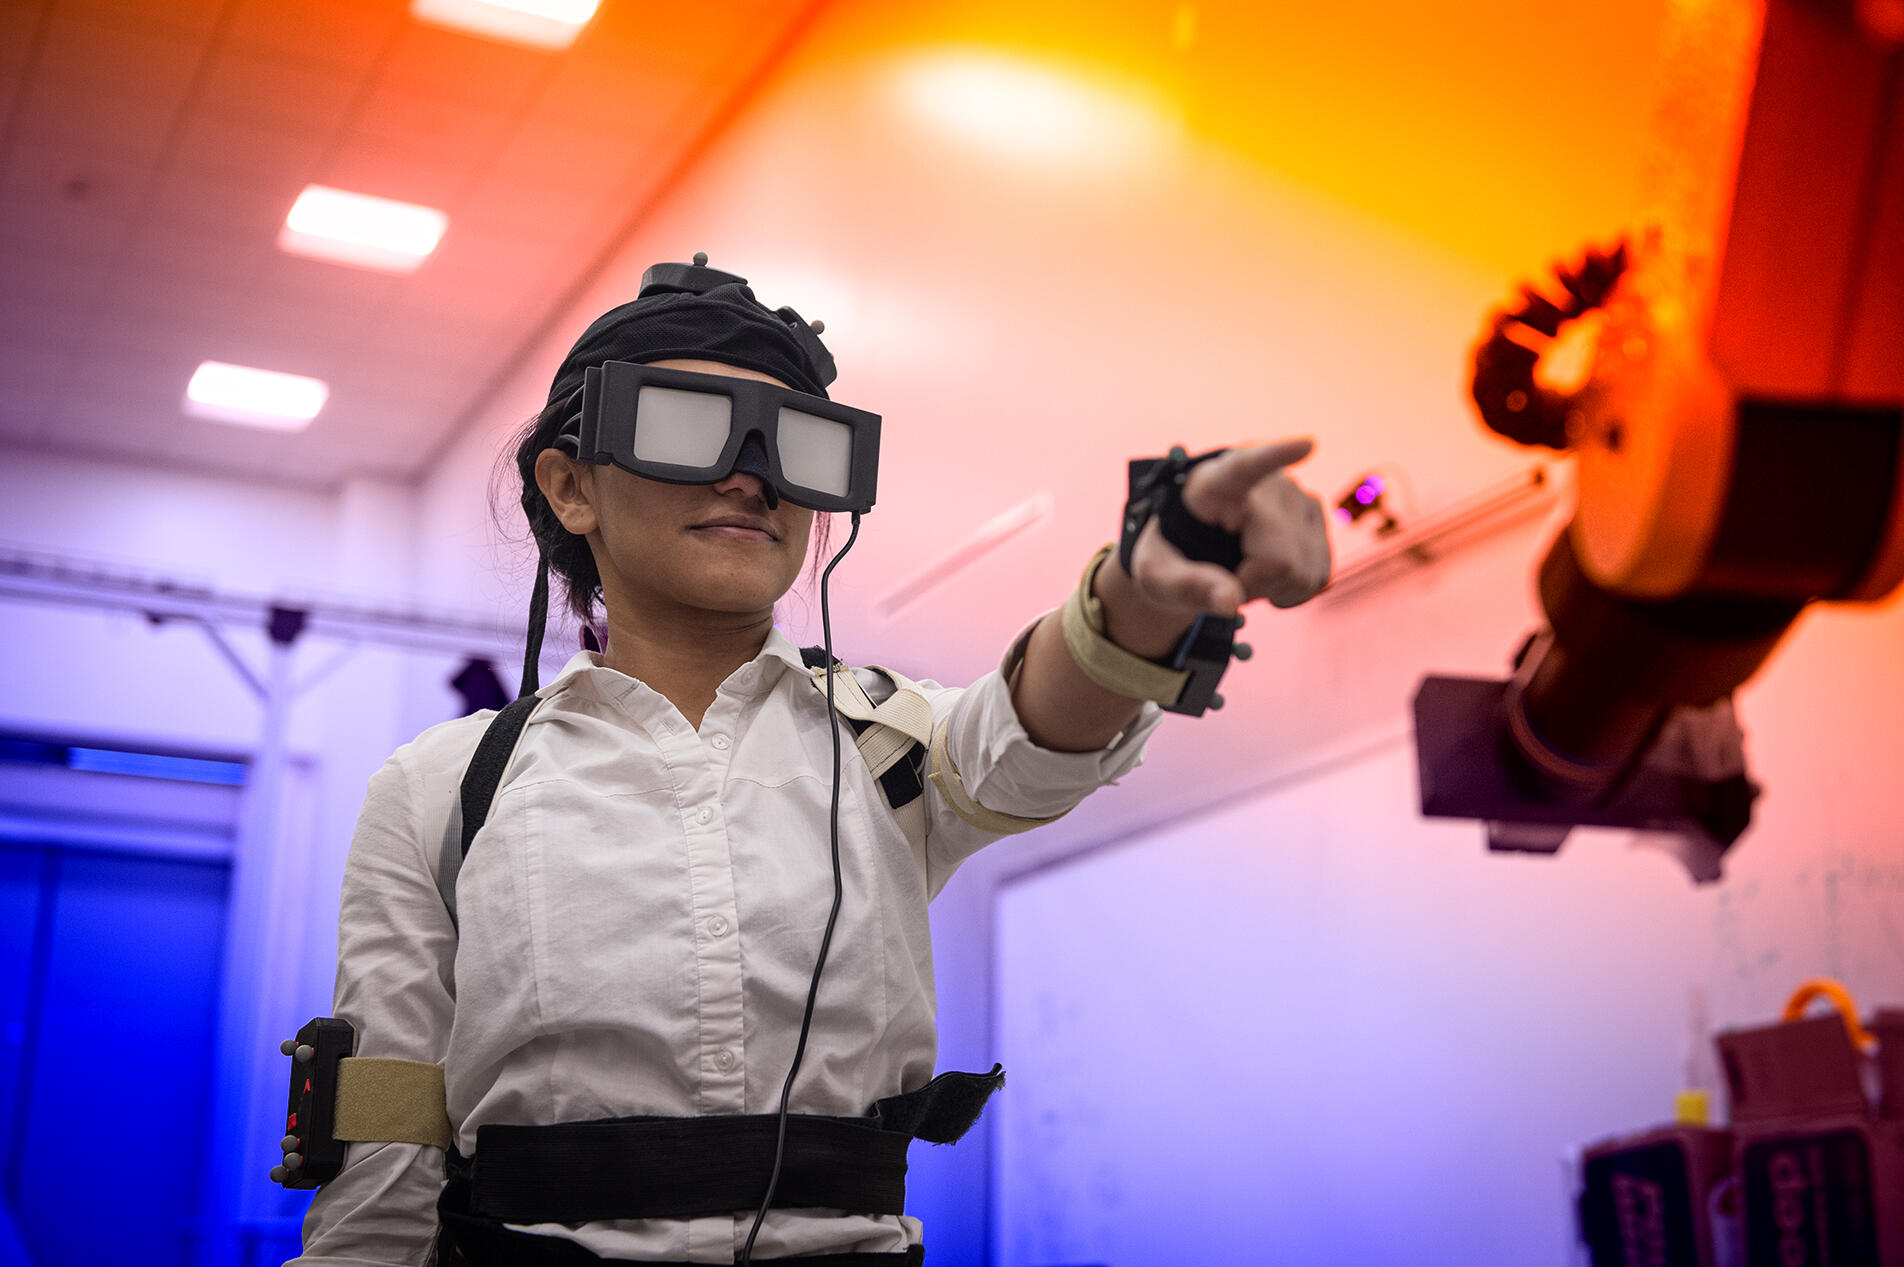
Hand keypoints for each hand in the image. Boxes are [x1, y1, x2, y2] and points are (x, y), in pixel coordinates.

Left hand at [1125, 439, 1331, 615]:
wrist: (1195, 547)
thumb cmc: (1172, 555)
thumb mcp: (1160, 577)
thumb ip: (1189, 587)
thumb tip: (1229, 601)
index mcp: (1215, 485)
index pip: (1245, 469)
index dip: (1276, 458)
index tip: (1305, 445)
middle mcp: (1267, 482)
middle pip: (1280, 559)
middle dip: (1254, 585)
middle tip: (1225, 578)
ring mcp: (1298, 495)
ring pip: (1306, 571)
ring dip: (1275, 589)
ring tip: (1246, 571)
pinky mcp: (1317, 514)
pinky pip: (1320, 573)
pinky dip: (1295, 588)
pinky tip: (1271, 576)